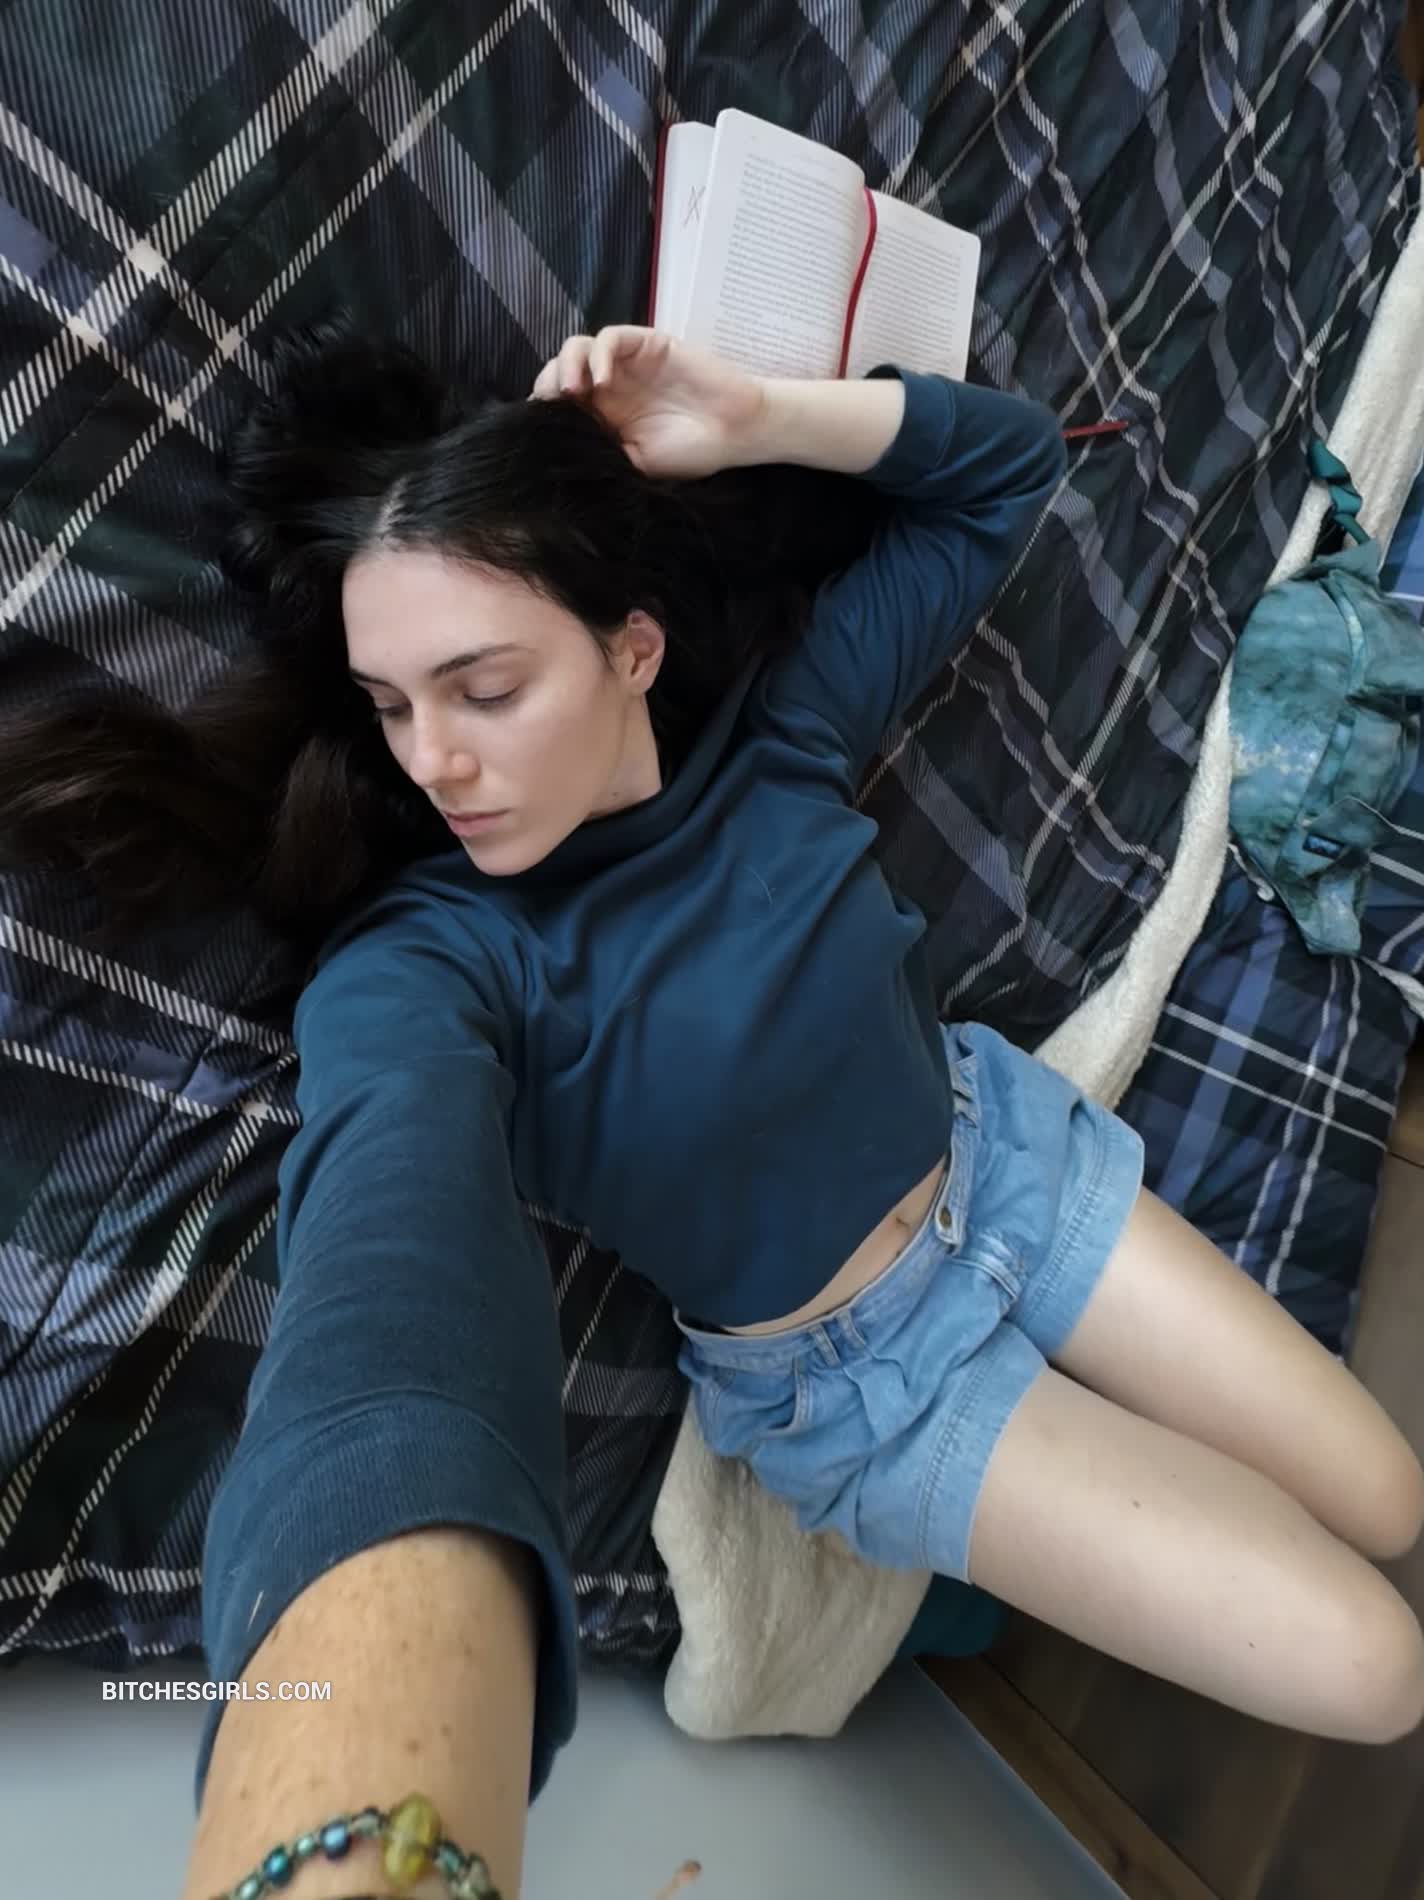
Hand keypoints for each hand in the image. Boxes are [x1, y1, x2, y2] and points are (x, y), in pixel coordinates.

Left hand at [529, 326, 766, 478]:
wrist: (736, 432)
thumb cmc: (691, 453)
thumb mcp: (636, 464)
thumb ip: (600, 453)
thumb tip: (557, 457)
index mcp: (602, 416)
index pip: (557, 403)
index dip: (542, 409)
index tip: (538, 428)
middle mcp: (609, 387)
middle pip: (559, 371)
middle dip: (548, 385)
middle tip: (553, 407)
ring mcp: (627, 364)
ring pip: (577, 348)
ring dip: (566, 365)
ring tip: (573, 392)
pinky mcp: (647, 344)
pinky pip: (611, 338)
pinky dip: (599, 355)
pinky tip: (603, 382)